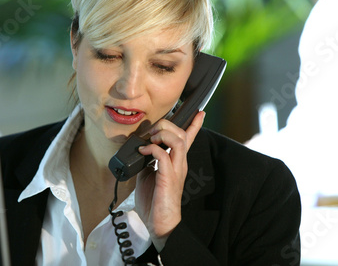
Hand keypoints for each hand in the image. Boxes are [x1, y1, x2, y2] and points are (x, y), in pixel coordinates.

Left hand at [134, 111, 204, 251]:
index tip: (199, 112)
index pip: (189, 139)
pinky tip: (143, 152)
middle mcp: (180, 163)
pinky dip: (152, 149)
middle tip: (150, 131)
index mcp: (176, 162)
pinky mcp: (169, 177)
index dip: (194, 124)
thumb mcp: (148, 175)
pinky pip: (164, 155)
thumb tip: (139, 149)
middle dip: (166, 124)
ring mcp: (176, 170)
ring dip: (162, 134)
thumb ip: (147, 161)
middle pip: (181, 133)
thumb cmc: (154, 202)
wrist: (159, 224)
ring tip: (149, 139)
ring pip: (178, 140)